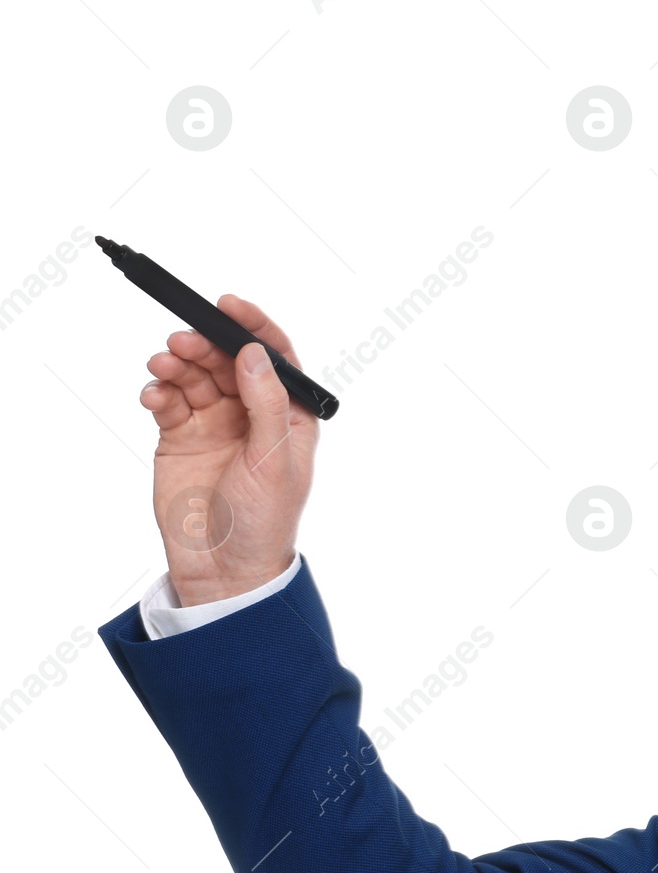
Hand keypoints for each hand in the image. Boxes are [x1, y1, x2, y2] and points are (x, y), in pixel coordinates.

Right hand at [139, 294, 316, 605]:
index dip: (253, 327)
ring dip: (178, 364)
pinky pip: (168, 399)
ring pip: (194, 375)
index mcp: (286, 417)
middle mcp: (250, 414)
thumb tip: (254, 353)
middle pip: (226, 359)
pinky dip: (159, 391)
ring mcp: (214, 424)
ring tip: (164, 365)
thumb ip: (265, 404)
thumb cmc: (262, 521)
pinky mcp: (180, 436)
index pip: (273, 359)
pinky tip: (155, 395)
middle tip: (183, 342)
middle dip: (205, 344)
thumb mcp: (273, 461)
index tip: (227, 304)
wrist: (223, 568)